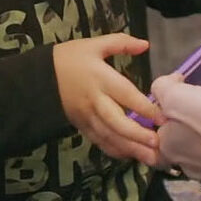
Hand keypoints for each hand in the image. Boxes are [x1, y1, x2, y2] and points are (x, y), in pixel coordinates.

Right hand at [53, 33, 165, 165]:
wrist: (36, 77)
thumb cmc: (69, 58)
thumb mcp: (94, 44)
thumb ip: (121, 43)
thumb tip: (145, 45)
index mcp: (101, 79)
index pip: (126, 95)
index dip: (145, 107)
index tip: (163, 117)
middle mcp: (95, 101)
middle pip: (117, 122)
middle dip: (138, 135)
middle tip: (158, 144)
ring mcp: (87, 117)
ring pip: (109, 136)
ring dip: (130, 148)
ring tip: (150, 157)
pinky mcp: (80, 126)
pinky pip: (99, 141)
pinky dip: (114, 150)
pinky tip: (130, 155)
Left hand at [153, 74, 200, 185]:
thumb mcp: (177, 96)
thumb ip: (162, 89)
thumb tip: (167, 85)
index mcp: (164, 148)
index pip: (155, 124)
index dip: (165, 104)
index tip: (182, 90)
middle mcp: (181, 164)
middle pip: (176, 133)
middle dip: (185, 116)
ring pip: (198, 142)